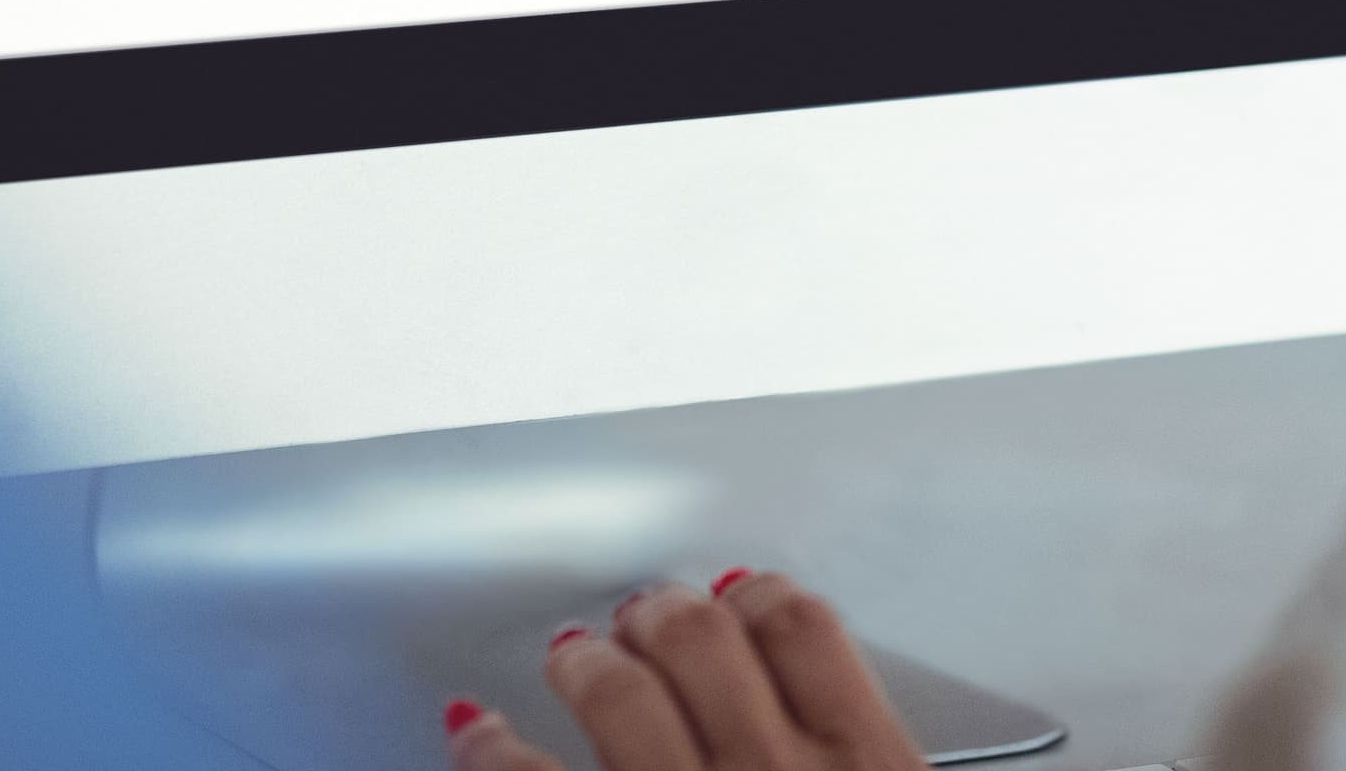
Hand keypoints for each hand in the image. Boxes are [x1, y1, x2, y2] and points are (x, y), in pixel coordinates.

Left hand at [445, 572, 926, 770]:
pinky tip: (475, 728)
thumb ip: (869, 762)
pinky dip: (490, 747)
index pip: (803, 624)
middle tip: (645, 613)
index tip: (738, 591)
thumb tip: (857, 738)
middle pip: (702, 636)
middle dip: (662, 613)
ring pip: (617, 689)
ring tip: (571, 652)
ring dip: (585, 659)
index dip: (758, 594)